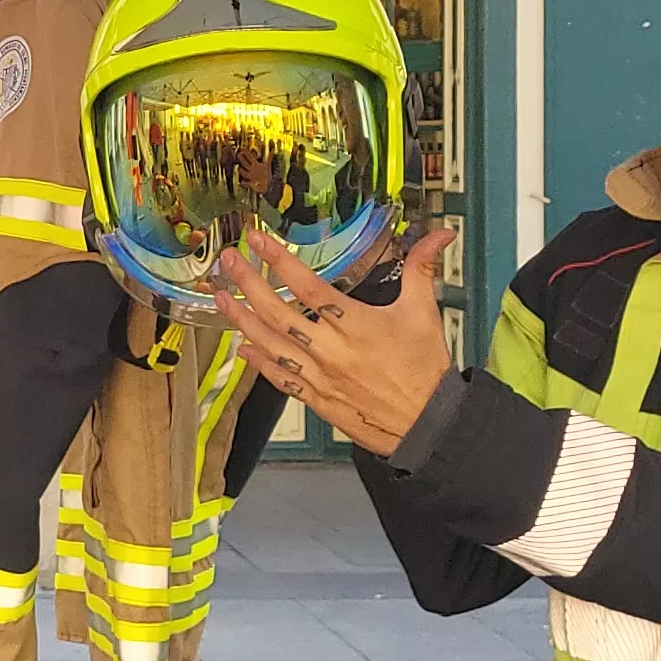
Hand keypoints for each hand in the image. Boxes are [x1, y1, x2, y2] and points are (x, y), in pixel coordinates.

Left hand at [215, 223, 456, 456]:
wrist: (427, 423)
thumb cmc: (425, 371)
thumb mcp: (425, 313)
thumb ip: (421, 269)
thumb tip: (437, 236)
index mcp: (356, 325)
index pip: (309, 287)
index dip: (280, 261)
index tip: (259, 242)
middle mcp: (332, 351)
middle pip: (279, 313)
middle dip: (249, 284)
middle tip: (229, 263)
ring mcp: (321, 377)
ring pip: (271, 346)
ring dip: (243, 321)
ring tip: (222, 299)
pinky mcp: (317, 399)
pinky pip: (281, 380)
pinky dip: (259, 364)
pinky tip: (242, 349)